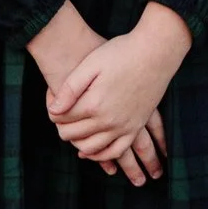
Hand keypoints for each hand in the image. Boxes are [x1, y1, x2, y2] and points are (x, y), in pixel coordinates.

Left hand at [49, 3, 191, 184]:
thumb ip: (70, 89)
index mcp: (93, 104)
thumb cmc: (121, 53)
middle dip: (61, 125)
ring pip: (90, 149)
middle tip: (60, 112)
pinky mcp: (135, 127)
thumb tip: (53, 110)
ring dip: (76, 143)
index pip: (60, 119)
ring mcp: (123, 127)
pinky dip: (100, 156)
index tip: (52, 97)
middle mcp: (107, 121)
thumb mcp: (91, 63)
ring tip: (71, 130)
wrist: (155, 52)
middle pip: (72, 135)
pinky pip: (115, 152)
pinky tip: (90, 151)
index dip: (52, 109)